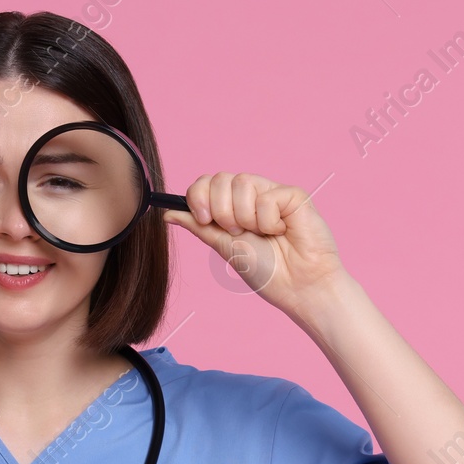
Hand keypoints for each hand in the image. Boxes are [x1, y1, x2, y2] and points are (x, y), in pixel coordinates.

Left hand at [161, 173, 345, 311]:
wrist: (297, 285)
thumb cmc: (266, 271)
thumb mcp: (223, 246)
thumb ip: (199, 226)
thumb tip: (167, 214)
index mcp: (233, 206)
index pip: (206, 182)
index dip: (199, 196)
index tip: (204, 219)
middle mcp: (251, 195)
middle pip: (219, 178)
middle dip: (221, 210)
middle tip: (237, 232)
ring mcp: (272, 192)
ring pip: (242, 182)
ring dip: (246, 217)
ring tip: (262, 234)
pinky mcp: (293, 195)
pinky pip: (267, 195)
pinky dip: (269, 220)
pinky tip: (282, 230)